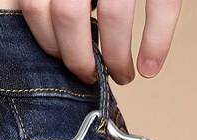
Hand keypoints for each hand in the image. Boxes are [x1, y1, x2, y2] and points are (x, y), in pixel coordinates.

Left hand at [20, 0, 181, 85]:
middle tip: (91, 75)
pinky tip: (150, 67)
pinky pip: (161, 8)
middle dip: (79, 58)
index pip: (36, 6)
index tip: (62, 60)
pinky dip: (156, 44)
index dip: (47, 41)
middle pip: (67, 17)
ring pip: (111, 20)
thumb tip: (55, 29)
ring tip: (123, 74)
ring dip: (116, 59)